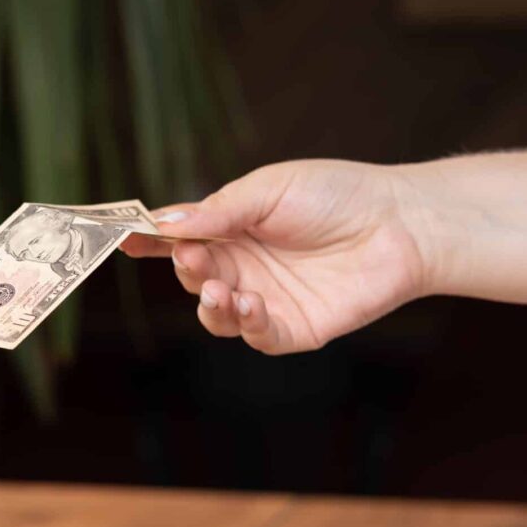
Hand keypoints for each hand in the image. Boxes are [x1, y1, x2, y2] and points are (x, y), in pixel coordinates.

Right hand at [123, 160, 433, 352]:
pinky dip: (246, 324)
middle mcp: (244, 265)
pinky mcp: (294, 328)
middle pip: (192, 277)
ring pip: (216, 315)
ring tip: (219, 289)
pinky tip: (252, 304)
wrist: (402, 224)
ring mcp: (267, 299)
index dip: (150, 240)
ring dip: (209, 304)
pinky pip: (256, 337)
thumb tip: (164, 224)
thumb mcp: (270, 189)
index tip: (124, 241)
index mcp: (233, 227)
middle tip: (192, 257)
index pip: (180, 237)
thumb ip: (219, 211)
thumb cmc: (338, 194)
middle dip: (186, 269)